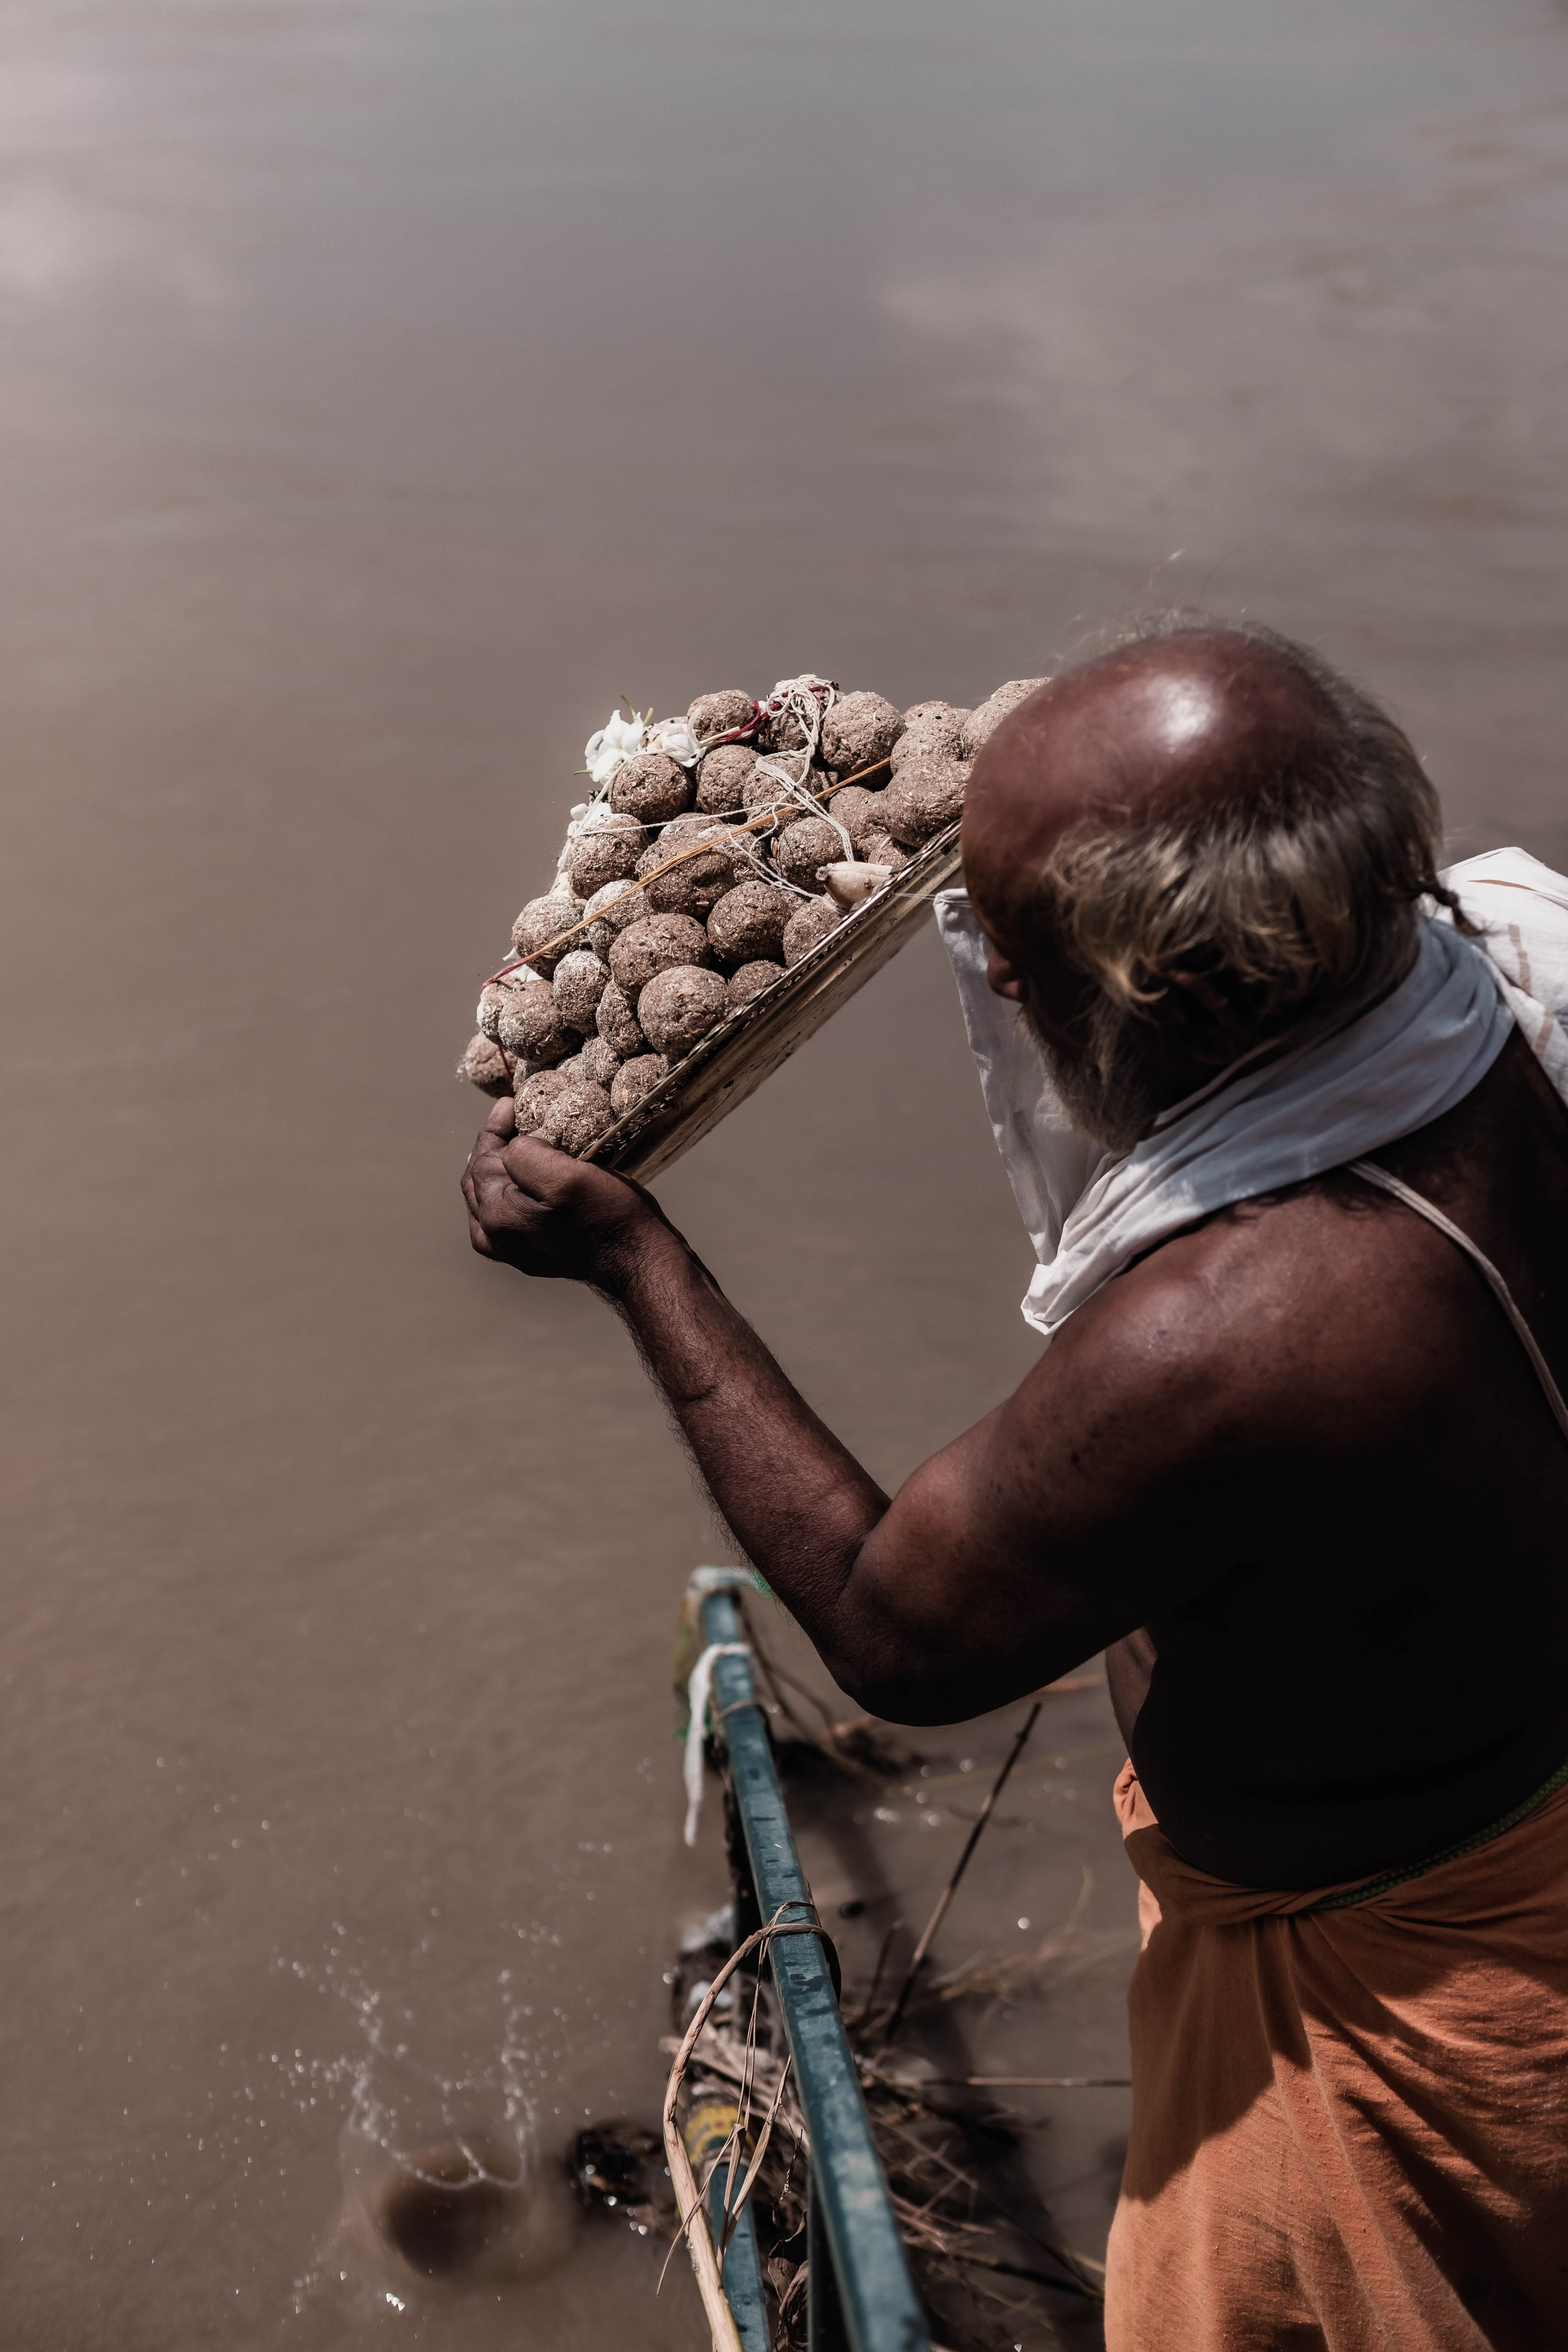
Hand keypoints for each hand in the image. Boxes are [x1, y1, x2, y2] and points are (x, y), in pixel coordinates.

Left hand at [460, 1100, 666, 1289]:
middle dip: (494, 1147)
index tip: (511, 1103)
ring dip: (500, 1168)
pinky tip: (522, 1178)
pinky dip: (508, 1190)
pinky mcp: (527, 1253)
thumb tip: (516, 1144)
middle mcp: (495, 1237)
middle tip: (513, 1118)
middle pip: (479, 1180)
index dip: (495, 1128)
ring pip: (488, 1197)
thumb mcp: (568, 1176)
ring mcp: (510, 1249)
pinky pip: (503, 1215)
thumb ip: (526, 1154)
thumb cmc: (608, 1215)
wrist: (636, 1259)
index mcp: (498, 1216)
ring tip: (513, 1143)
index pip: (481, 1160)